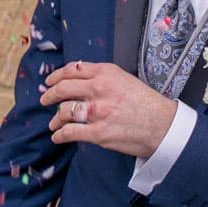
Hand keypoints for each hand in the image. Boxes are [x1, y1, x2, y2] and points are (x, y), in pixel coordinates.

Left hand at [39, 60, 176, 158]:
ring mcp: (97, 112)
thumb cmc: (146, 103)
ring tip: (53, 122)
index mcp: (105, 73)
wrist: (163, 125)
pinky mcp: (97, 133)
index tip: (50, 81)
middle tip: (44, 99)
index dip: (56, 76)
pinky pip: (70, 133)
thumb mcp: (124, 79)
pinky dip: (59, 135)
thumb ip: (102, 77)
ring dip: (55, 118)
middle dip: (49, 95)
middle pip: (63, 89)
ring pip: (63, 111)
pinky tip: (57, 137)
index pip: (71, 70)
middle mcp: (98, 89)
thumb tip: (78, 79)